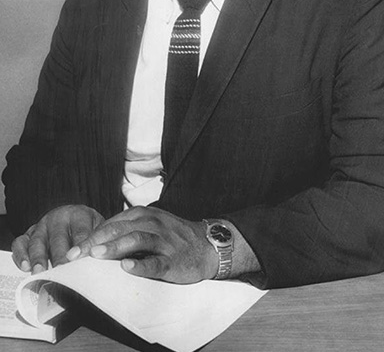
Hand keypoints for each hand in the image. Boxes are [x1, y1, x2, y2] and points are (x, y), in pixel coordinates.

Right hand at [11, 205, 104, 273]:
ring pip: (37, 241)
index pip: (81, 232)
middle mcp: (58, 217)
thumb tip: (108, 258)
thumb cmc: (91, 229)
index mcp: (79, 214)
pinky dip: (20, 255)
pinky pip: (20, 243)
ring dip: (38, 258)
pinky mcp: (29, 234)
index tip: (82, 261)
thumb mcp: (101, 230)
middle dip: (60, 255)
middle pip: (58, 238)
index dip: (81, 247)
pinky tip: (25, 267)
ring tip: (40, 272)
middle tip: (62, 271)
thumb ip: (102, 243)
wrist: (76, 219)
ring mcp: (42, 225)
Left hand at [67, 206, 216, 283]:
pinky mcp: (174, 261)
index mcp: (145, 216)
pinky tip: (128, 268)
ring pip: (138, 240)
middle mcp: (154, 225)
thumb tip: (92, 243)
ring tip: (97, 256)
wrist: (209, 246)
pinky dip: (141, 265)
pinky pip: (157, 262)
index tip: (72, 252)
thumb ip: (126, 230)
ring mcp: (165, 242)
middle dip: (96, 242)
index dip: (91, 237)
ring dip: (116, 248)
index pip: (113, 223)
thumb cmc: (173, 239)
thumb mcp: (151, 226)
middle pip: (121, 229)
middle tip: (75, 255)